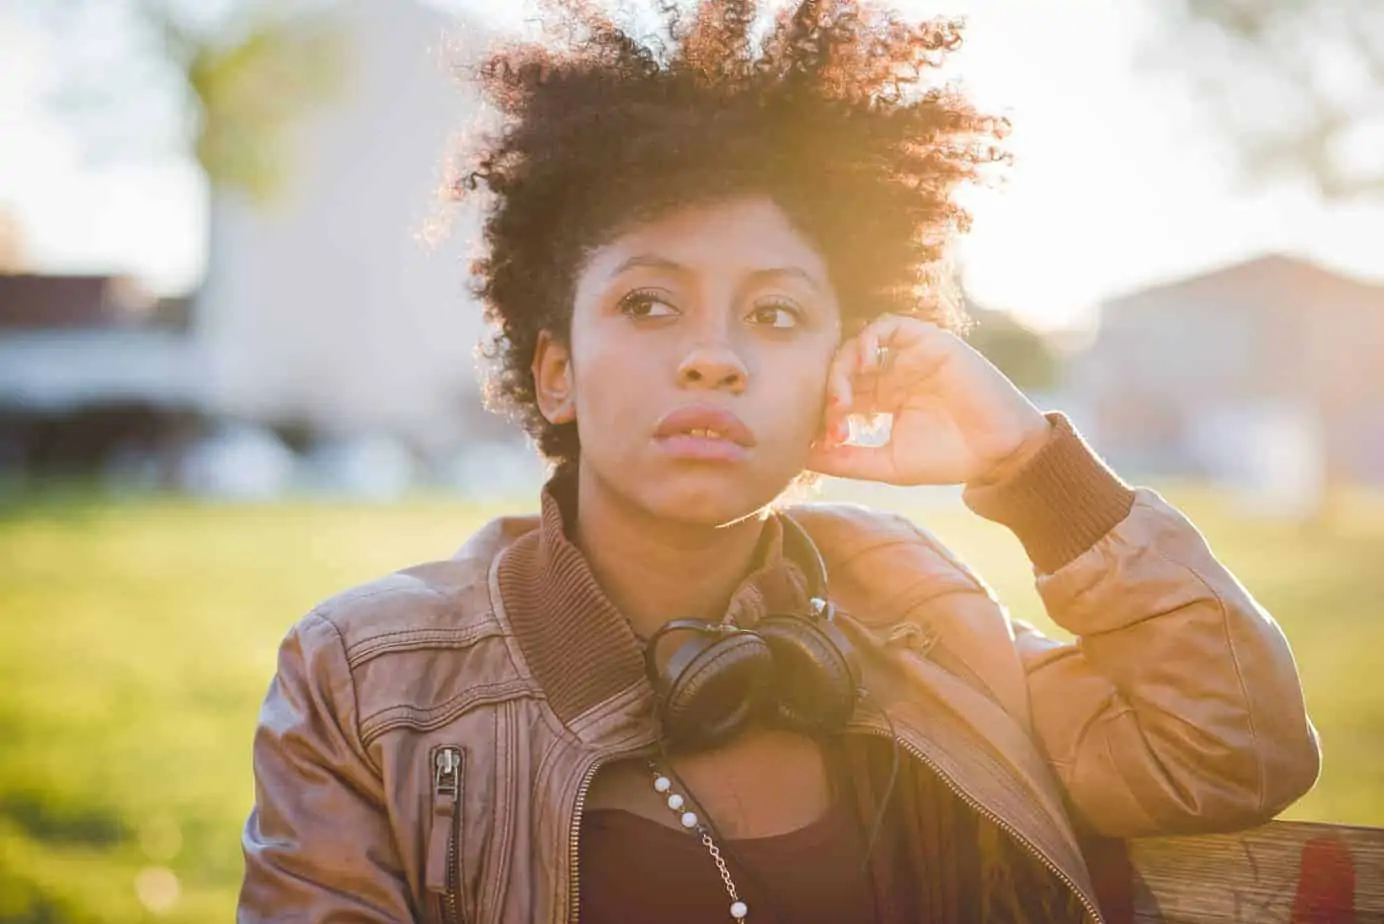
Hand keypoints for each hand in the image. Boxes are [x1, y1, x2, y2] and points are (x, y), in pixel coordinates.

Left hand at [806, 315, 1051, 486]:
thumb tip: (802, 457)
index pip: (837, 395)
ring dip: (841, 369)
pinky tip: (863, 364)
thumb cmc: (948, 459)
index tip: (822, 442)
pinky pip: (888, 325)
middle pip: (841, 369)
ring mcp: (907, 356)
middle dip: (828, 394)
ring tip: (842, 400)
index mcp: (880, 399)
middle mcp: (890, 373)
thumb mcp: (888, 464)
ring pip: (857, 346)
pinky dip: (868, 339)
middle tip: (832, 422)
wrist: (997, 452)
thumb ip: (847, 460)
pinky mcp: (927, 341)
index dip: (823, 414)